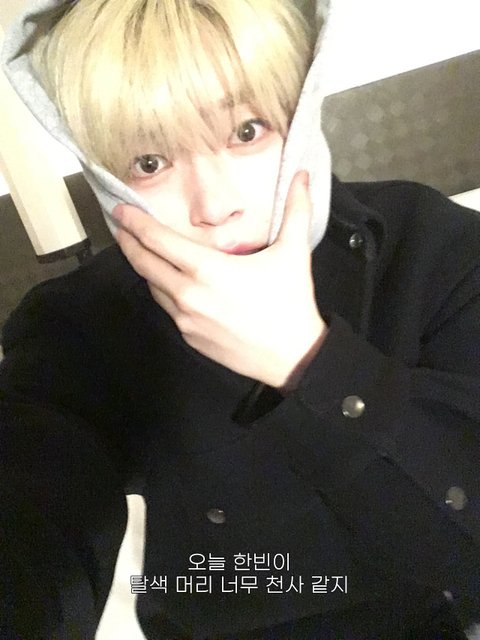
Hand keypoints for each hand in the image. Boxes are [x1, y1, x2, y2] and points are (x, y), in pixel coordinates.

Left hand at [112, 170, 327, 388]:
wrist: (292, 357)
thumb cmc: (290, 303)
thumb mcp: (294, 253)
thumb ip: (296, 210)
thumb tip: (302, 175)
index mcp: (207, 268)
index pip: (157, 239)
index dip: (134, 222)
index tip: (120, 210)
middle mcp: (188, 294)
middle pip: (143, 263)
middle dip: (128, 242)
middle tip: (121, 227)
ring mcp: (185, 319)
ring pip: (152, 287)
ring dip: (146, 268)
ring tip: (145, 253)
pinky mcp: (189, 338)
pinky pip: (167, 309)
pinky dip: (164, 292)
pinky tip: (172, 284)